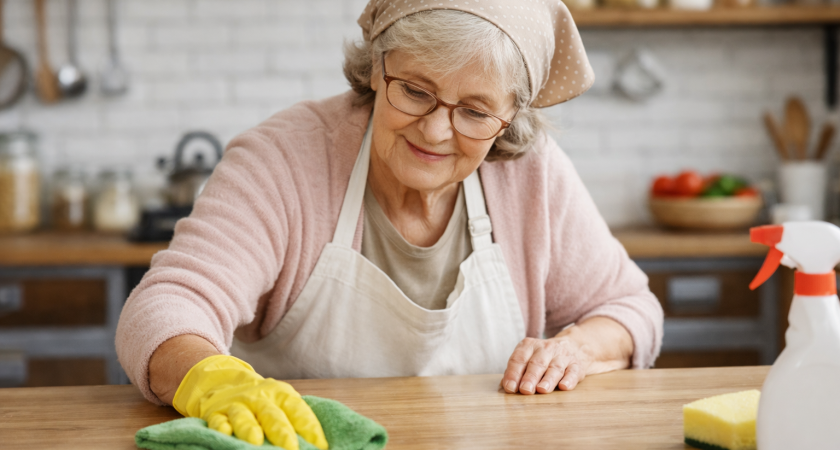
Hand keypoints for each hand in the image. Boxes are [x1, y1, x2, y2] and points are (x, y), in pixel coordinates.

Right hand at [173, 355, 327, 449]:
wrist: (224, 380)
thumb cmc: (262, 399)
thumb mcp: (280, 401)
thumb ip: (296, 419)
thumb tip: (319, 444)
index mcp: (281, 394)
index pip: (298, 409)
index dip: (309, 427)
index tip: (320, 445)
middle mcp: (259, 398)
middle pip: (271, 414)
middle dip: (281, 431)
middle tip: (291, 447)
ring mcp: (237, 405)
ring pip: (243, 416)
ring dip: (249, 428)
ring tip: (256, 441)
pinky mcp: (215, 413)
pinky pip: (217, 419)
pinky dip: (220, 426)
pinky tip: (224, 433)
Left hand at [500, 336, 591, 394]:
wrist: (573, 347)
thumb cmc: (543, 358)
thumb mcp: (528, 358)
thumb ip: (517, 371)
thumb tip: (506, 385)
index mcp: (529, 346)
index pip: (519, 359)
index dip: (513, 373)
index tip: (510, 388)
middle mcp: (546, 349)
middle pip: (536, 363)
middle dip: (530, 377)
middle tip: (525, 390)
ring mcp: (562, 356)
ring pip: (554, 368)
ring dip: (548, 379)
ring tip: (542, 390)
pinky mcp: (576, 365)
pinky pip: (573, 372)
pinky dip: (569, 380)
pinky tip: (564, 386)